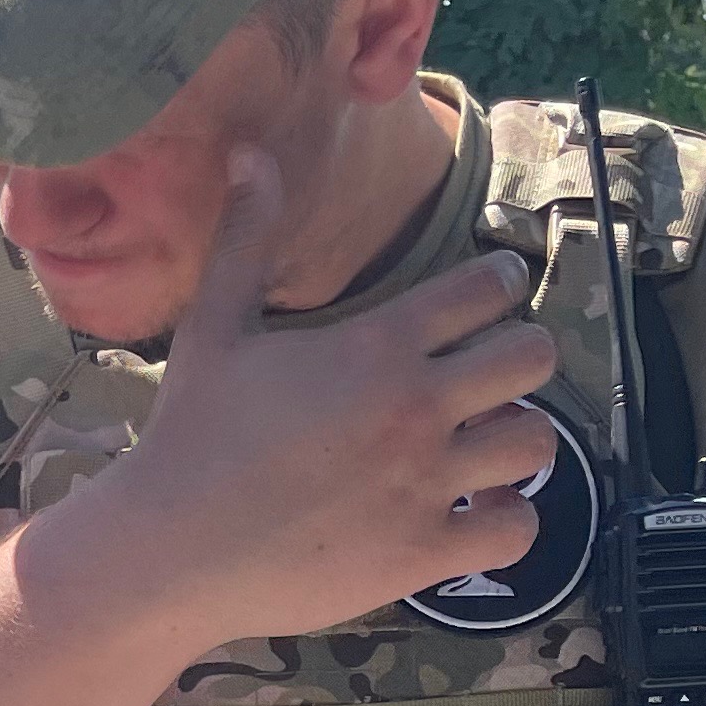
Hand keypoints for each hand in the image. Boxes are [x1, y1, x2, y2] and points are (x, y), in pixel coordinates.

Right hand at [100, 148, 562, 644]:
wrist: (169, 550)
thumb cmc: (189, 435)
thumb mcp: (214, 326)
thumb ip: (246, 236)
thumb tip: (250, 152)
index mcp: (377, 344)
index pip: (490, 287)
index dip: (500, 283)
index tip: (489, 294)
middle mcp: (416, 407)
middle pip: (532, 357)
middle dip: (519, 356)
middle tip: (490, 372)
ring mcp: (426, 484)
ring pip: (536, 443)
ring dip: (515, 438)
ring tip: (483, 444)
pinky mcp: (425, 553)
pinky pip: (517, 530)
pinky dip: (507, 520)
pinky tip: (473, 512)